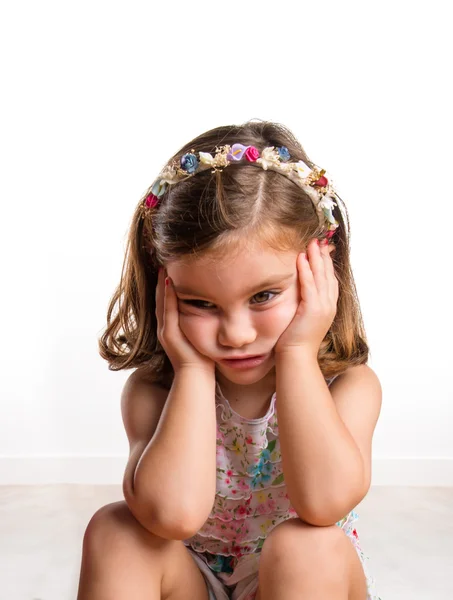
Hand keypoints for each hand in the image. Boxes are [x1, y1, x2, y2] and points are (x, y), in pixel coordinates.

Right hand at [155, 268, 214, 373]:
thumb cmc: (203, 358)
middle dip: (162, 280)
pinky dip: (168, 296)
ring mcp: (165, 330)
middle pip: (160, 298)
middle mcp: (164, 327)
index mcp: (171, 327)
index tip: (170, 269)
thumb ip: (202, 321)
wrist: (197, 377)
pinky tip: (171, 283)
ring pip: (161, 302)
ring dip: (163, 284)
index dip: (167, 285)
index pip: (166, 301)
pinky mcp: (169, 334)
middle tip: (164, 262)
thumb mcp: (201, 335)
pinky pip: (168, 311)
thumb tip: (213, 307)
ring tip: (165, 267)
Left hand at [274, 239, 338, 356]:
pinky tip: (301, 259)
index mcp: (328, 307)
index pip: (329, 280)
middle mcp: (329, 306)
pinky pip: (310, 286)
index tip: (320, 250)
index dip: (326, 264)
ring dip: (315, 259)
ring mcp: (323, 307)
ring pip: (321, 277)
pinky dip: (306, 271)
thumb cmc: (295, 341)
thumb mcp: (303, 319)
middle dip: (323, 257)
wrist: (296, 357)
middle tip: (317, 240)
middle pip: (328, 275)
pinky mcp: (313, 310)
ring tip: (310, 244)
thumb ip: (304, 305)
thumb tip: (299, 297)